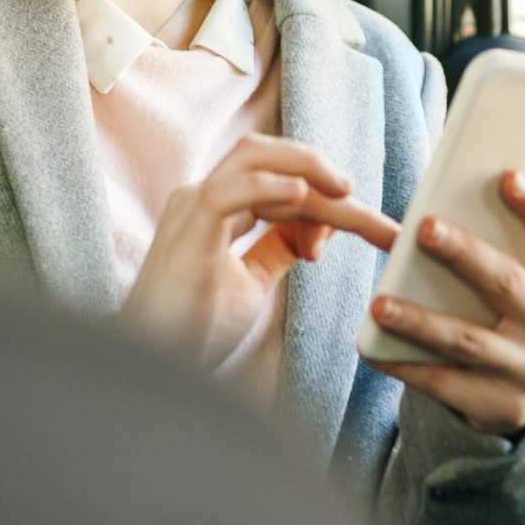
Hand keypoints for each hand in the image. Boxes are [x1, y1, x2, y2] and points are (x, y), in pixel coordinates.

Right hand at [120, 133, 400, 367]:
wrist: (149, 367)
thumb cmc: (192, 328)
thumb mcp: (251, 283)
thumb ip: (278, 249)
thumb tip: (316, 230)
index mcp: (216, 209)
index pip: (280, 180)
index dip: (327, 200)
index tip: (374, 230)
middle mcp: (203, 198)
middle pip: (270, 157)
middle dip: (325, 173)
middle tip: (371, 208)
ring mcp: (192, 211)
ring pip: (252, 158)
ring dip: (306, 168)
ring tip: (345, 190)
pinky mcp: (187, 234)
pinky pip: (227, 194)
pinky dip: (267, 187)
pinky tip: (303, 196)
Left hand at [363, 170, 524, 436]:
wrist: (521, 396)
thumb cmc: (507, 320)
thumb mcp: (517, 286)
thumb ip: (492, 250)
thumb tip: (431, 210)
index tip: (509, 177)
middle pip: (508, 283)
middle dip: (465, 254)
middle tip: (425, 229)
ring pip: (469, 339)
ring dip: (420, 320)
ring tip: (379, 304)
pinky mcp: (502, 408)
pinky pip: (445, 383)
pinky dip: (406, 365)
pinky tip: (374, 349)